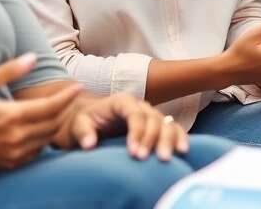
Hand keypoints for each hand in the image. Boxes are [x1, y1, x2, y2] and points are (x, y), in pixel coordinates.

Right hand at [0, 54, 80, 171]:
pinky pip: (34, 154)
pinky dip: (42, 141)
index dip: (67, 97)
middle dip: (64, 110)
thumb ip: (7, 71)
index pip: (50, 108)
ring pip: (46, 140)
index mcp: (10, 117)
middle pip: (53, 125)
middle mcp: (14, 138)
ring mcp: (11, 154)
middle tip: (68, 96)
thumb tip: (32, 57)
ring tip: (58, 110)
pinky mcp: (6, 164)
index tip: (78, 86)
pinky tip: (39, 129)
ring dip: (55, 125)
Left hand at [64, 93, 188, 161]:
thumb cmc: (84, 122)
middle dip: (152, 139)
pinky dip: (179, 137)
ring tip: (165, 158)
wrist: (91, 120)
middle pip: (153, 118)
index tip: (133, 153)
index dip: (137, 132)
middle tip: (146, 158)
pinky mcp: (156, 125)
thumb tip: (89, 144)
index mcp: (122, 101)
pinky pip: (172, 128)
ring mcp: (150, 114)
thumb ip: (83, 132)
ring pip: (165, 123)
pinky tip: (182, 150)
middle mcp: (139, 105)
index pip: (135, 114)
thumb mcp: (78, 125)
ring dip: (168, 140)